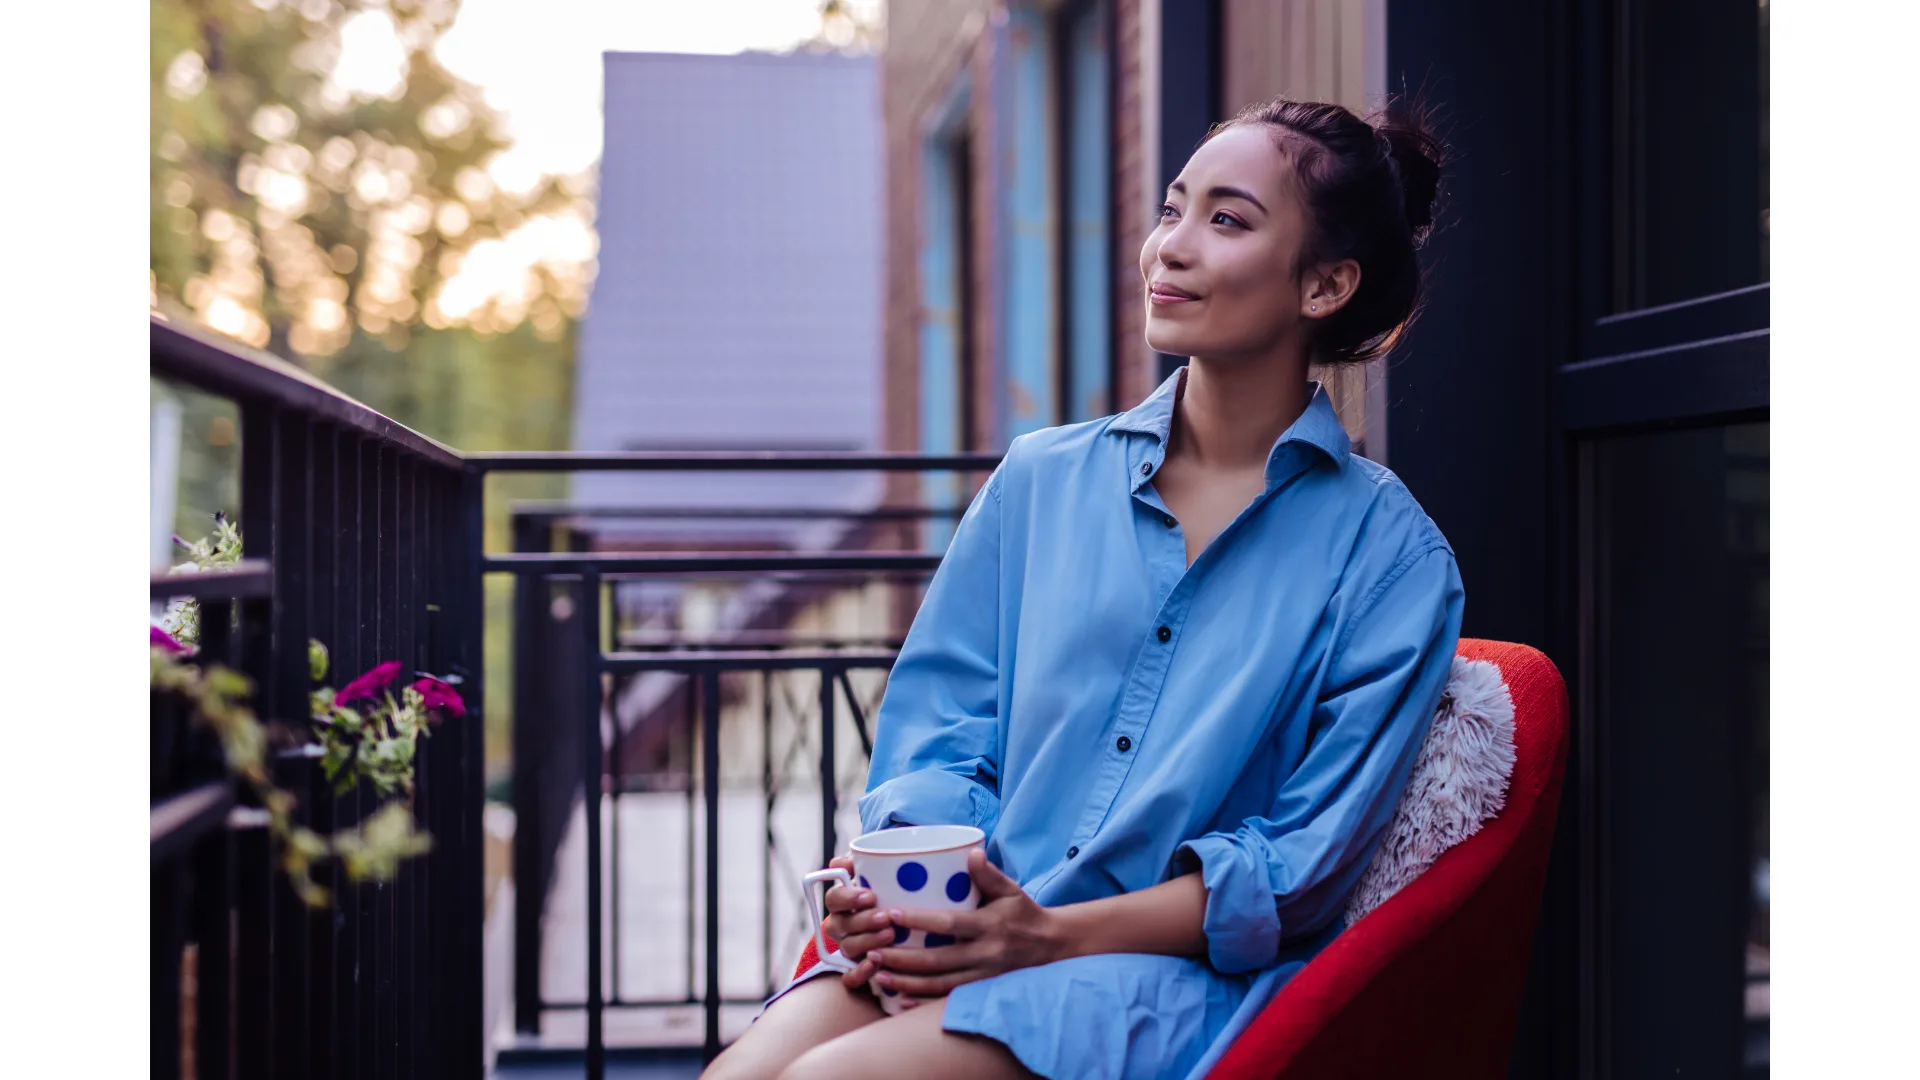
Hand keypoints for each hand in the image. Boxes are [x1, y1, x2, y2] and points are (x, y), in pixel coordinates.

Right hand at [819, 855, 896, 988]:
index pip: (834, 898)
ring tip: (891, 936)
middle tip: (886, 917)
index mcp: (842, 903)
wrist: (911, 925)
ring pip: (848, 949)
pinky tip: (874, 966)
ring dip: (867, 942)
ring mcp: (849, 949)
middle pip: (841, 925)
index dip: (848, 898)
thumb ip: (864, 863)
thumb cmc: (891, 892)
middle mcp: (841, 927)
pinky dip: (859, 973)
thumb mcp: (880, 874)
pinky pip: (849, 978)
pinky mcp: (858, 970)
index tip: (870, 896)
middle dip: (863, 921)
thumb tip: (843, 863)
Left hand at [851, 848, 1063, 997]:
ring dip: (906, 981)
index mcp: (990, 926)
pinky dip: (923, 998)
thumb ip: (989, 874)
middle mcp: (985, 955)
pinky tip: (900, 996)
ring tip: (878, 974)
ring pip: (939, 984)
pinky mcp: (981, 990)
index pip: (949, 924)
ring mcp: (982, 977)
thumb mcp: (1011, 891)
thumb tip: (971, 852)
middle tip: (873, 949)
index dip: (919, 920)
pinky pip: (948, 998)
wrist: (1051, 948)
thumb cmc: (1024, 913)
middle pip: (937, 960)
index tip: (892, 913)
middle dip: (902, 958)